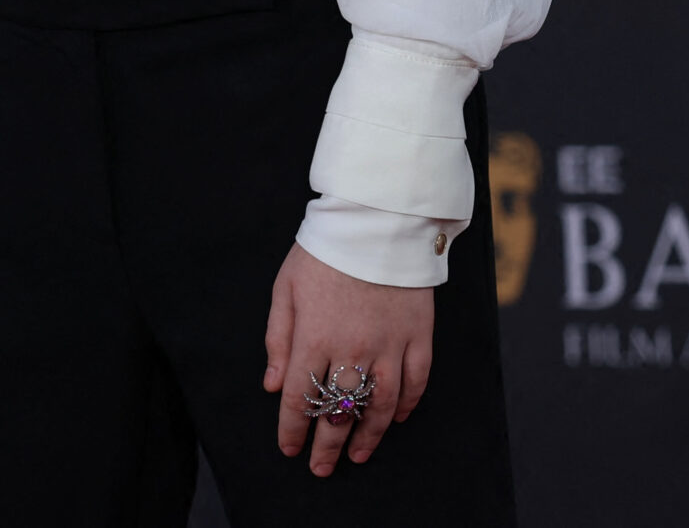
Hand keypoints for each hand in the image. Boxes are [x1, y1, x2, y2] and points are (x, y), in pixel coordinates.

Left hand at [263, 240, 432, 476]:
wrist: (376, 220)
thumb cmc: (324, 250)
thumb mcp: (286, 287)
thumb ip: (278, 338)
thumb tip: (271, 384)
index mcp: (314, 337)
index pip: (298, 398)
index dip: (292, 429)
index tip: (289, 448)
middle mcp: (351, 349)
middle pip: (337, 411)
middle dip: (326, 445)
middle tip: (321, 468)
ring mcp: (388, 345)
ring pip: (379, 406)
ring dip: (367, 436)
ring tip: (357, 454)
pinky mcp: (417, 336)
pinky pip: (414, 382)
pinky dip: (405, 405)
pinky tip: (395, 419)